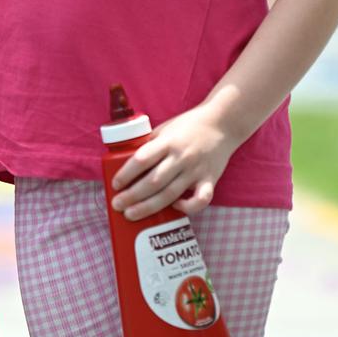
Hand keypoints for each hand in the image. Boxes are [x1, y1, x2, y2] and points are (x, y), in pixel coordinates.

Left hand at [110, 105, 238, 220]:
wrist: (222, 122)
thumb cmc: (189, 125)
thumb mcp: (166, 129)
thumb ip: (151, 145)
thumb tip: (129, 163)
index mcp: (168, 142)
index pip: (142, 159)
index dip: (126, 174)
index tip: (115, 184)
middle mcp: (181, 157)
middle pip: (153, 181)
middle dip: (132, 196)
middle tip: (117, 205)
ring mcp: (196, 170)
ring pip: (170, 193)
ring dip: (149, 207)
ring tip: (131, 214)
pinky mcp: (210, 180)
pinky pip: (201, 200)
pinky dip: (188, 208)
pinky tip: (174, 208)